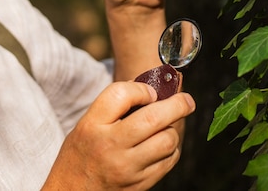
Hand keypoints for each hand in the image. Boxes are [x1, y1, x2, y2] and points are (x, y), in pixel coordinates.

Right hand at [43, 81, 195, 189]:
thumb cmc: (81, 152)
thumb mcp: (86, 124)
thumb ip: (113, 107)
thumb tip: (150, 88)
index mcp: (92, 124)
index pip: (121, 94)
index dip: (142, 88)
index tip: (151, 91)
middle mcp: (109, 145)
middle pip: (153, 117)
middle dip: (177, 104)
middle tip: (186, 100)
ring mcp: (127, 167)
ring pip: (167, 140)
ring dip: (173, 129)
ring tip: (168, 126)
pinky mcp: (140, 184)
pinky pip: (168, 161)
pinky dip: (171, 149)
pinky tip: (163, 145)